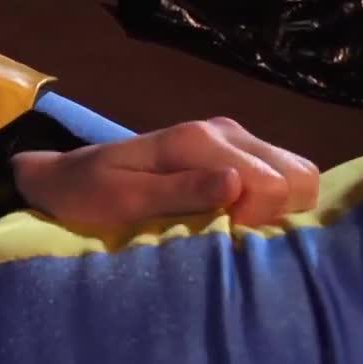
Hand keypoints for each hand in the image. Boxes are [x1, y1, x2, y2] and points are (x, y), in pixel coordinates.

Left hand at [12, 117, 319, 226]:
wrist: (65, 177)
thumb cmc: (90, 194)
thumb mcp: (125, 199)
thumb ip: (180, 191)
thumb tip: (237, 184)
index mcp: (199, 140)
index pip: (273, 181)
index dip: (259, 217)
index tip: (222, 232)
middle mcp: (223, 131)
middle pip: (297, 174)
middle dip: (278, 210)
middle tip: (232, 230)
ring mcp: (230, 138)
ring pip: (295, 173)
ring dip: (279, 206)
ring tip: (236, 225)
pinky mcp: (230, 151)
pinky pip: (277, 175)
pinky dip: (273, 200)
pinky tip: (241, 216)